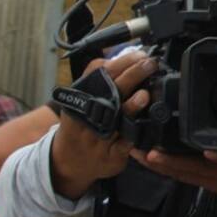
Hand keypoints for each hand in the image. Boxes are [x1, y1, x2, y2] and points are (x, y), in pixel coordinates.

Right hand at [50, 51, 155, 199]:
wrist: (67, 162)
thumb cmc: (80, 124)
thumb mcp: (81, 99)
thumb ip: (99, 78)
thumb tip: (124, 57)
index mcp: (80, 97)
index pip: (98, 73)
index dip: (121, 61)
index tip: (140, 54)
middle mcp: (87, 116)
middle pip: (110, 91)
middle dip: (132, 75)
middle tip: (149, 64)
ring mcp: (98, 137)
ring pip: (116, 119)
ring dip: (131, 106)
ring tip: (143, 94)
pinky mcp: (110, 155)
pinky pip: (125, 143)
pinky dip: (135, 133)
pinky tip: (143, 125)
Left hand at [130, 148, 216, 199]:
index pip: (201, 163)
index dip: (180, 160)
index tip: (159, 153)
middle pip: (182, 171)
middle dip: (158, 161)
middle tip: (136, 150)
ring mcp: (214, 183)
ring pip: (181, 175)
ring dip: (159, 166)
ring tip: (138, 153)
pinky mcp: (211, 185)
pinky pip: (186, 178)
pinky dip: (170, 170)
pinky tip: (157, 162)